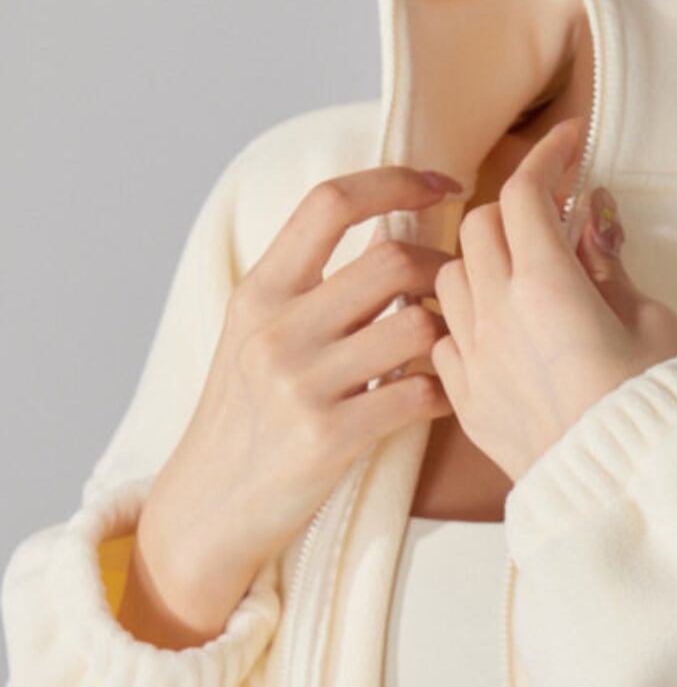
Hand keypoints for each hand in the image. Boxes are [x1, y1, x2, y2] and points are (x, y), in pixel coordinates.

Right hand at [140, 163, 462, 630]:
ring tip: (451, 347)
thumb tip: (388, 239)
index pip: (331, 203)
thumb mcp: (255, 336)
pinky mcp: (330, 436)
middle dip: (442, 267)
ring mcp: (303, 382)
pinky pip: (419, 393)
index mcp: (260, 291)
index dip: (396, 181)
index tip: (443, 187)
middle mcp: (277, 327)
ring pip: (416, 325)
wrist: (209, 505)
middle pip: (391, 259)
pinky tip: (444, 397)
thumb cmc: (246, 418)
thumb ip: (308, 289)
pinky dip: (446, 391)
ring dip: (451, 332)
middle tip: (458, 289)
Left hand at [428, 116, 676, 482]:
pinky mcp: (465, 400)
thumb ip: (611, 266)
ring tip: (516, 276)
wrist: (623, 485)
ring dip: (480, 263)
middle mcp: (496, 314)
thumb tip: (593, 223)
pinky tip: (494, 331)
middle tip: (552, 221)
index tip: (567, 145)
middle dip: (514, 210)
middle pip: (478, 227)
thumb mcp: (650, 322)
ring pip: (450, 278)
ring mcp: (473, 359)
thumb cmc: (650, 405)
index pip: (526, 193)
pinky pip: (442, 339)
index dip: (546, 157)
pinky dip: (462, 320)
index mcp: (546, 285)